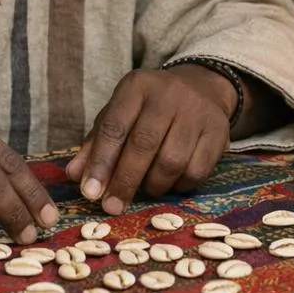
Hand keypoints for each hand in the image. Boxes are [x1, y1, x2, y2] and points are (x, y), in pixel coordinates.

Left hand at [64, 67, 232, 214]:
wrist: (200, 89)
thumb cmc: (148, 109)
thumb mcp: (118, 114)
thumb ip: (96, 144)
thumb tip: (74, 175)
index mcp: (137, 86)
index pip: (115, 126)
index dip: (100, 162)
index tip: (90, 192)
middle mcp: (169, 94)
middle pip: (144, 145)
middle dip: (125, 181)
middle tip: (111, 206)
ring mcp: (198, 112)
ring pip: (172, 162)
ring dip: (153, 185)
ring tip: (145, 188)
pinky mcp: (219, 132)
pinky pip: (197, 172)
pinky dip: (179, 186)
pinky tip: (170, 182)